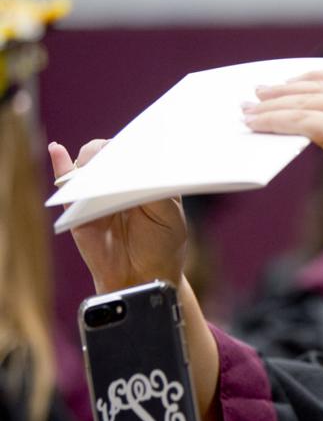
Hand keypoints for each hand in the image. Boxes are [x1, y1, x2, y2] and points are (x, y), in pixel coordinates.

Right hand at [49, 140, 187, 292]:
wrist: (143, 275)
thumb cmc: (162, 243)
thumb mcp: (167, 215)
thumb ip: (152, 190)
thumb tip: (132, 166)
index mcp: (145, 177)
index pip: (135, 150)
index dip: (132, 145)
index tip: (134, 148)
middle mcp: (120, 180)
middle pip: (108, 152)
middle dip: (110, 151)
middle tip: (117, 161)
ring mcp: (97, 191)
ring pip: (87, 163)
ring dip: (91, 159)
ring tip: (98, 167)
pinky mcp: (78, 207)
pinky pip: (66, 182)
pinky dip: (60, 164)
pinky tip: (57, 150)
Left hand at [245, 72, 322, 234]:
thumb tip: (315, 126)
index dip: (308, 80)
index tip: (285, 84)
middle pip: (319, 87)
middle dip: (284, 91)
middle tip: (258, 95)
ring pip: (306, 103)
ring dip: (272, 107)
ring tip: (250, 111)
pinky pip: (302, 121)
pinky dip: (276, 122)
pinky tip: (259, 125)